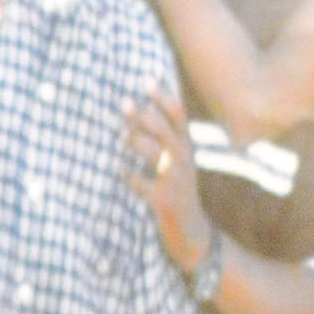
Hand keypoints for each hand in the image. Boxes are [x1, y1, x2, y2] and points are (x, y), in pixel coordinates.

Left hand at [123, 90, 212, 276]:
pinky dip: (130, 177)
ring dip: (137, 143)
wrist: (192, 233)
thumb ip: (161, 139)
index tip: (146, 79)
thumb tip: (135, 111)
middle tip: (124, 103)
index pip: (179, 117)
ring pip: (157, 154)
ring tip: (123, 137)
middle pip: (167, 132)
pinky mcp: (164, 201)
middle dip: (146, 117)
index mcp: (187, 149)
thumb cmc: (178, 191)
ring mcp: (176, 181)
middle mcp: (185, 162)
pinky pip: (143, 184)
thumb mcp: (176, 163)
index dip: (164, 97)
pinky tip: (121, 172)